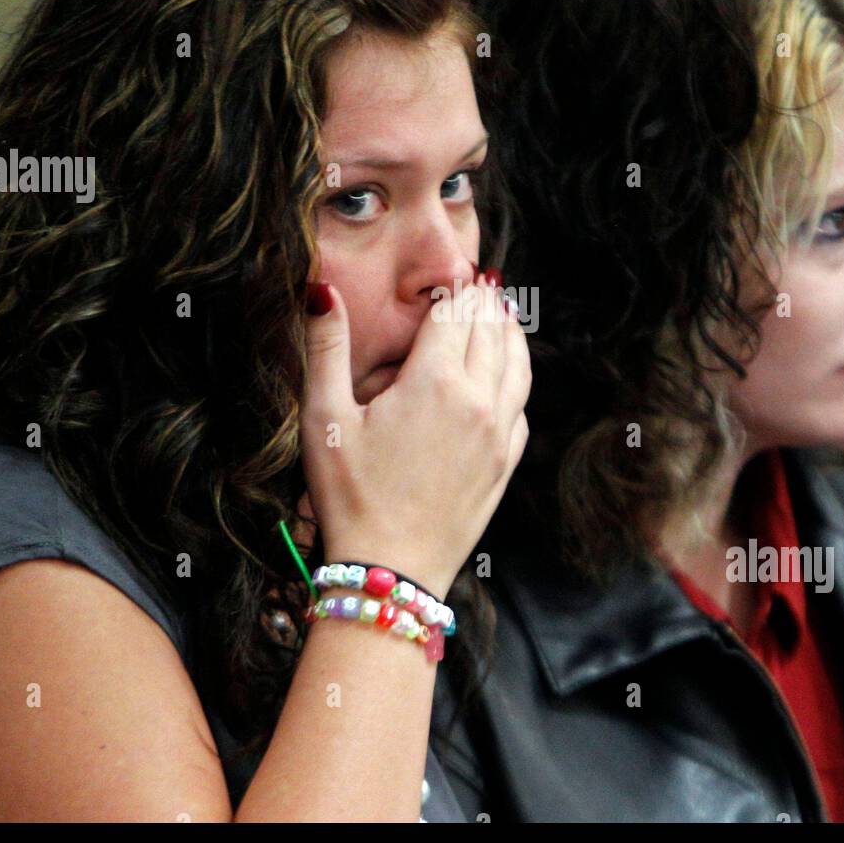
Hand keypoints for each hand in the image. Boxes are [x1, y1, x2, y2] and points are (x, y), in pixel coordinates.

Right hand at [300, 273, 529, 597]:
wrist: (391, 571)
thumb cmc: (349, 496)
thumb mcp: (325, 418)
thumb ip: (326, 348)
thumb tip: (322, 290)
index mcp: (434, 381)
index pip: (455, 312)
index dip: (454, 287)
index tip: (455, 271)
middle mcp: (478, 400)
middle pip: (490, 331)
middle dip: (483, 303)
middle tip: (479, 282)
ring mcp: (498, 433)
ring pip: (517, 364)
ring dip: (510, 332)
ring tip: (501, 313)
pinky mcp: (505, 463)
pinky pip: (521, 406)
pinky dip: (517, 377)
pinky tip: (507, 375)